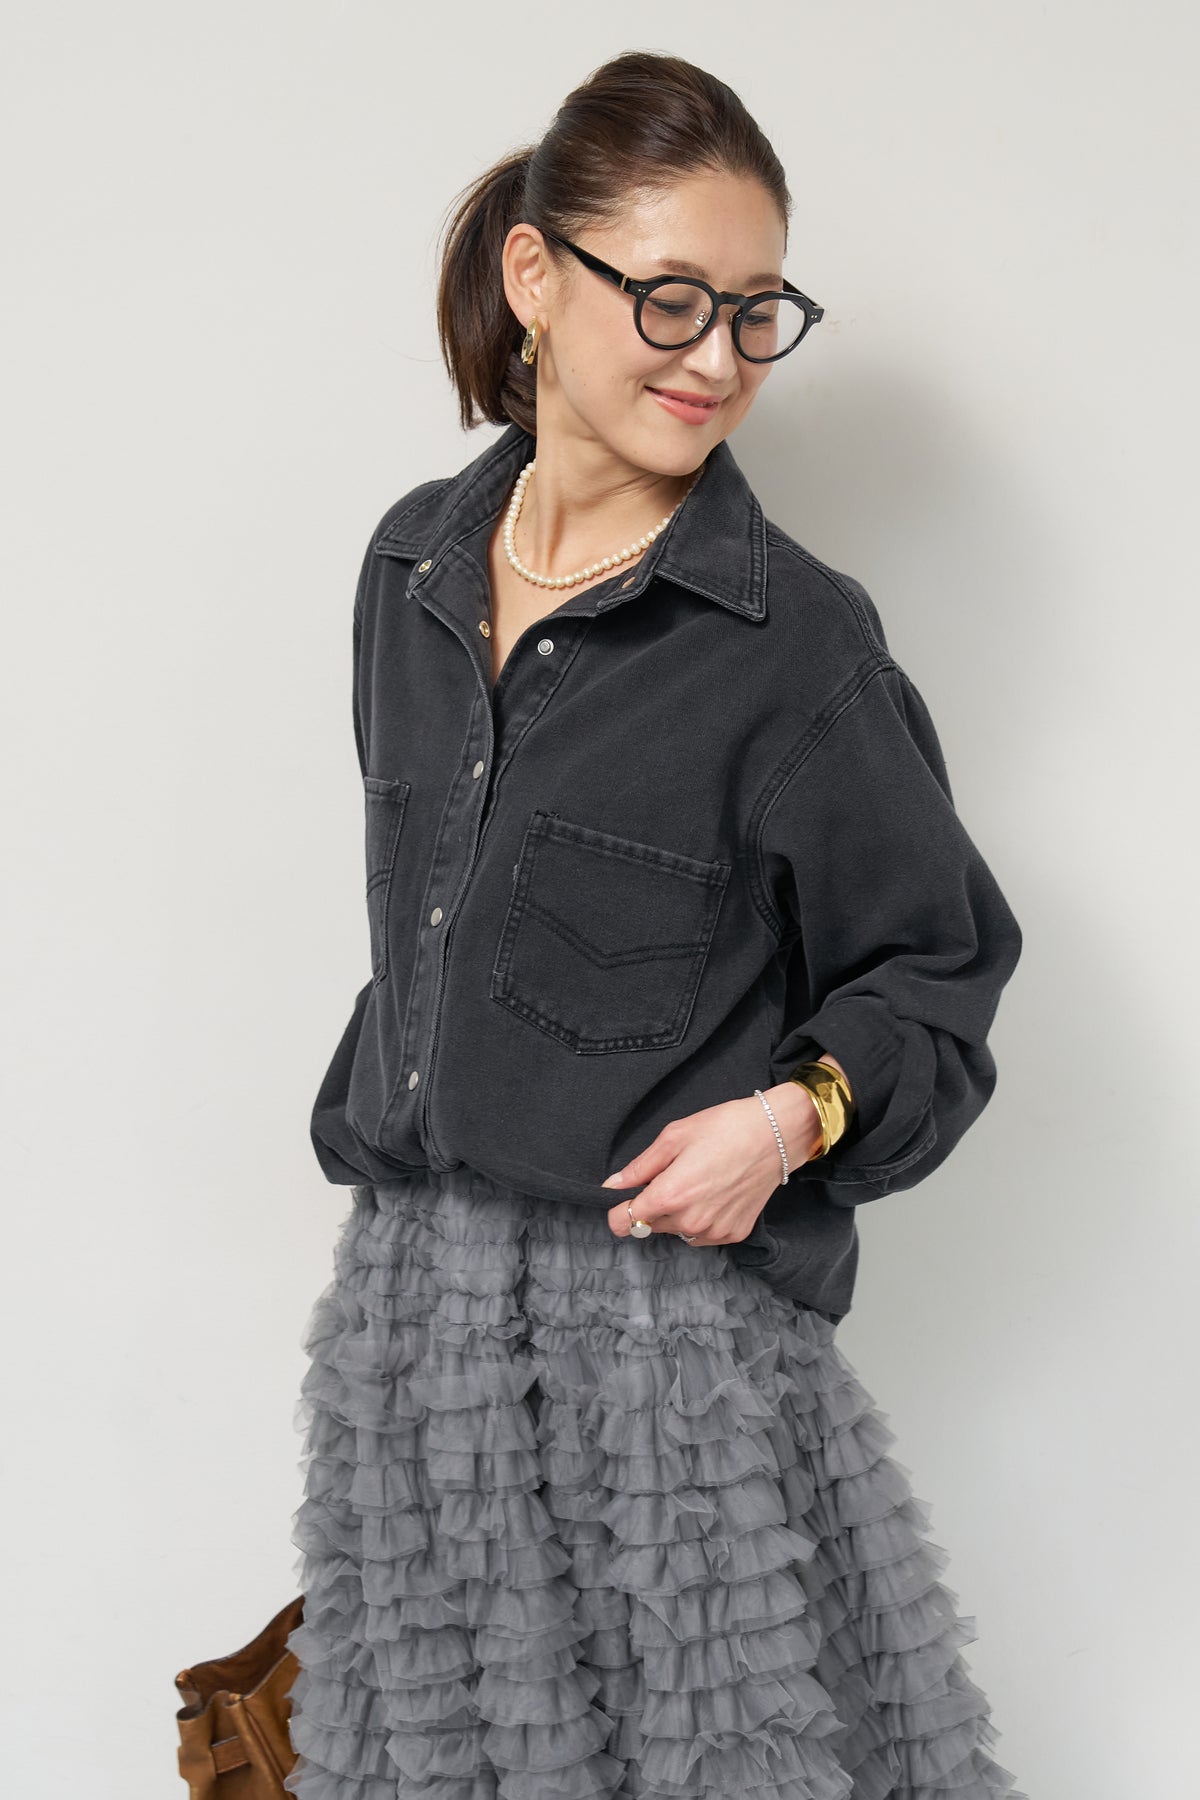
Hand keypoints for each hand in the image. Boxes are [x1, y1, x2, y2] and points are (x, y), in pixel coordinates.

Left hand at [600, 1080, 826, 1246]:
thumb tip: (613, 1185)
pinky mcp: (734, 1234)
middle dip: (653, 1206)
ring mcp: (714, 1231)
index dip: (618, 1211)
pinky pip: (702, 1235)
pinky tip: (715, 1194)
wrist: (775, 1135)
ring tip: (698, 1183)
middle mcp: (690, 1221)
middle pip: (650, 1226)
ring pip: (677, 1232)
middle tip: (673, 1177)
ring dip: (677, 1215)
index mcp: (669, 1195)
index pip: (624, 1224)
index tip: (626, 1198)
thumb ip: (640, 1166)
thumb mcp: (674, 1136)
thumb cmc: (725, 1128)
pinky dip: (702, 1220)